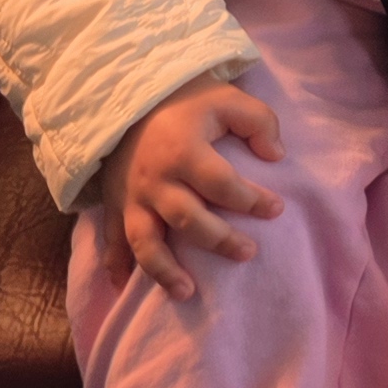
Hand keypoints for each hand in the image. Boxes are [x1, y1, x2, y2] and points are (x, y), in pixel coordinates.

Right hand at [102, 71, 283, 299]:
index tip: (276, 210)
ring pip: (145, 242)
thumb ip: (259, 122)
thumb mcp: (227, 99)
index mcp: (184, 151)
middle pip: (187, 219)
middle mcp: (155, 180)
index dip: (251, 200)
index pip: (222, 184)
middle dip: (219, 240)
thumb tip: (276, 156)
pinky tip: (125, 289)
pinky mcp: (114, 204)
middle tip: (248, 253)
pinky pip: (111, 240)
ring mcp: (131, 196)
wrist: (129, 96)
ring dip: (164, 271)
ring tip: (188, 292)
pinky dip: (116, 266)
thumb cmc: (186, 101)